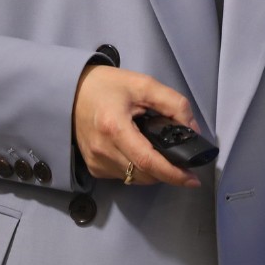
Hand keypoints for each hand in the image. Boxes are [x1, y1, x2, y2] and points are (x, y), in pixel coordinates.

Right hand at [72, 65, 201, 187]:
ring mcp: (96, 162)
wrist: (72, 91)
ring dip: (152, 171)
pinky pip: (123, 176)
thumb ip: (173, 104)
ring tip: (158, 150)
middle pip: (144, 174)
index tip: (192, 179)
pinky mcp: (93, 167)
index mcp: (114, 127)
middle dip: (166, 171)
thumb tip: (192, 130)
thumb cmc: (107, 86)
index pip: (147, 161)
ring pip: (134, 178)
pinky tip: (139, 151)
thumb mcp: (144, 85)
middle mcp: (103, 150)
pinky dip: (136, 169)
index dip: (172, 173)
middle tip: (180, 158)